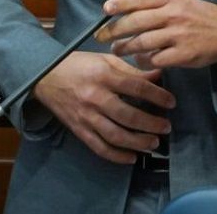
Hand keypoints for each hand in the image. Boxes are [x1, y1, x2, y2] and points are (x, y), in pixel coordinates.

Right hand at [32, 51, 174, 163]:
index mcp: (103, 75)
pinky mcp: (79, 130)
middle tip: (166, 127)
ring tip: (154, 143)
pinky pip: (99, 147)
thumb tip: (158, 76)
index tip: (171, 102)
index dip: (157, 96)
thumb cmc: (79, 64)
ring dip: (138, 142)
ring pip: (115, 135)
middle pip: (128, 115)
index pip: (136, 87)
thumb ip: (132, 70)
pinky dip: (117, 156)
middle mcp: (95, 97)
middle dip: (151, 124)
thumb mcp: (106, 59)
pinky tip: (132, 157)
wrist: (45, 76)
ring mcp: (86, 116)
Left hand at [95, 0, 216, 69]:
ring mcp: (178, 35)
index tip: (105, 9)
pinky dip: (143, 61)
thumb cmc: (193, 13)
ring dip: (125, 47)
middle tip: (101, 36)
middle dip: (114, 30)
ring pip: (142, 42)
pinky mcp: (182, 54)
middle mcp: (173, 14)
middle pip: (136, 22)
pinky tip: (138, 60)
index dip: (120, 4)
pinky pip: (155, 59)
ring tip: (117, 49)